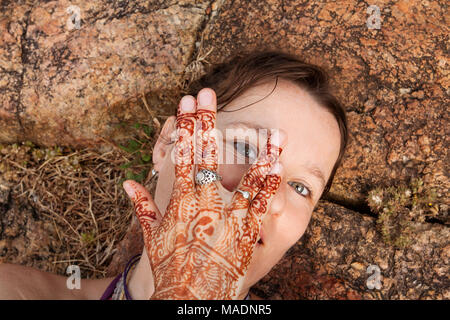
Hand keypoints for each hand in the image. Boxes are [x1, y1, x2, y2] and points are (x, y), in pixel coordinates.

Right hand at [123, 89, 285, 298]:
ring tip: (270, 127)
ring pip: (246, 175)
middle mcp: (204, 203)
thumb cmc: (170, 267)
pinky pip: (261, 201)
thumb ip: (140, 206)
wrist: (190, 296)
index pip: (181, 155)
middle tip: (209, 92)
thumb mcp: (151, 237)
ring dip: (258, 148)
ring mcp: (228, 215)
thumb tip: (126, 182)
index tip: (185, 103)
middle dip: (207, 121)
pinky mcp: (246, 231)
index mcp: (179, 201)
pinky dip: (269, 180)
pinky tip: (277, 161)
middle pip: (208, 155)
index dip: (184, 127)